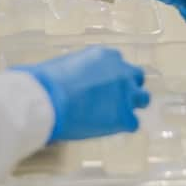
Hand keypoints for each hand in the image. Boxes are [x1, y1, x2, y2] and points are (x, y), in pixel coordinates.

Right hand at [12, 47, 149, 142]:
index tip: (100, 85)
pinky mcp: (125, 116)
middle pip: (136, 77)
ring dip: (131, 106)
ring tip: (115, 116)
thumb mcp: (58, 65)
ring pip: (143, 99)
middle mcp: (121, 71)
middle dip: (128, 87)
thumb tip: (42, 76)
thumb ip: (67, 69)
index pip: (117, 63)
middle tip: (114, 99)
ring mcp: (126, 94)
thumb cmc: (43, 81)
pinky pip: (132, 123)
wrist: (47, 100)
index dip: (110, 76)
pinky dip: (121, 127)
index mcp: (105, 55)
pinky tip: (106, 130)